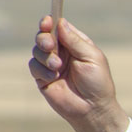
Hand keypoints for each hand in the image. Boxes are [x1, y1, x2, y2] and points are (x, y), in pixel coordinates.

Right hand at [28, 16, 128, 131]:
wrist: (92, 109)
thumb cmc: (97, 83)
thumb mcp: (91, 58)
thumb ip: (75, 41)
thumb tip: (60, 22)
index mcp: (75, 44)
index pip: (58, 27)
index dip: (50, 22)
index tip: (47, 21)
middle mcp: (62, 53)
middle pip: (44, 36)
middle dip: (44, 38)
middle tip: (50, 46)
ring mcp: (51, 65)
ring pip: (37, 50)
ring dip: (45, 57)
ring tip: (57, 67)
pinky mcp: (43, 77)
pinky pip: (34, 66)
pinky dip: (42, 70)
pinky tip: (53, 78)